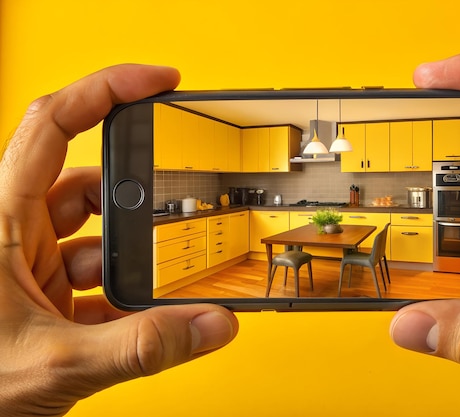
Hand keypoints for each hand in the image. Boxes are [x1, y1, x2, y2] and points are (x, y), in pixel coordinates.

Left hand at [0, 65, 237, 415]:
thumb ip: (142, 346)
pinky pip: (92, 281)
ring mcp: (27, 268)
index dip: (107, 90)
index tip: (156, 82)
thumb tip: (211, 324)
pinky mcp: (41, 298)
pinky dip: (121, 297)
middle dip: (131, 202)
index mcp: (0, 222)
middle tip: (166, 211)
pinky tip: (136, 319)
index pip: (53, 124)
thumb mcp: (56, 361)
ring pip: (93, 238)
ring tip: (151, 285)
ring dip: (127, 262)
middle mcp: (13, 235)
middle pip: (84, 184)